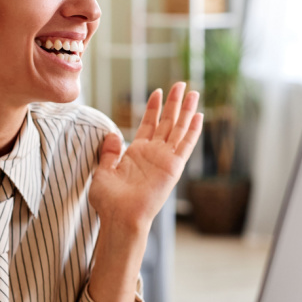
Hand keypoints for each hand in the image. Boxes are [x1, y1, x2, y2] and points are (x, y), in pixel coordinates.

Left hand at [88, 83, 202, 231]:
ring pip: (179, 129)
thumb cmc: (109, 201)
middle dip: (174, 102)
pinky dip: (192, 130)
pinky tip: (198, 115)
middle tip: (181, 84)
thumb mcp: (103, 171)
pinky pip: (185, 145)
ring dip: (186, 111)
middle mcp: (154, 154)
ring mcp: (165, 159)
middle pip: (167, 122)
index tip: (157, 92)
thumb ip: (109, 152)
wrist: (120, 217)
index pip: (148, 124)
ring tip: (193, 92)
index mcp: (137, 153)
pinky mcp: (173, 167)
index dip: (153, 108)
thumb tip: (111, 134)